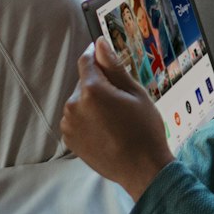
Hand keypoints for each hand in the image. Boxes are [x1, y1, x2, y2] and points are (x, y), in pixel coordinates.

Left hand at [60, 38, 173, 201]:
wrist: (141, 169)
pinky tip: (106, 129)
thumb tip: (99, 43)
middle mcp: (73, 105)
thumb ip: (114, 67)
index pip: (87, 61)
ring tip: (115, 118)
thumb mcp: (135, 93)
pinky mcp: (69, 139)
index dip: (96, 54)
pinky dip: (88, 118)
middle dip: (100, 84)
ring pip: (80, 101)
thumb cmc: (144, 128)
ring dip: (93, 102)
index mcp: (91, 90)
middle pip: (84, 82)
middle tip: (122, 99)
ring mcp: (69, 124)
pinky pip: (77, 118)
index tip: (105, 55)